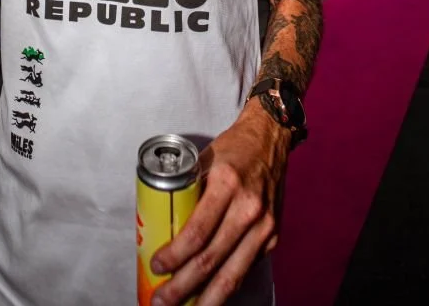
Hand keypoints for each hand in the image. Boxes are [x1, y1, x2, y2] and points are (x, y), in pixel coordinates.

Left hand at [150, 106, 289, 305]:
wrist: (270, 139)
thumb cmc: (232, 148)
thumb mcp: (204, 161)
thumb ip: (189, 192)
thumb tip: (161, 227)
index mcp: (226, 183)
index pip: (197, 231)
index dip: (174, 256)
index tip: (156, 266)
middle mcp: (248, 207)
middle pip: (212, 260)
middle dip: (183, 287)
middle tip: (161, 300)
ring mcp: (264, 226)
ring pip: (232, 274)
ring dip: (205, 299)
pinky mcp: (273, 237)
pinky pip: (245, 268)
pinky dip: (225, 285)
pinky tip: (209, 296)